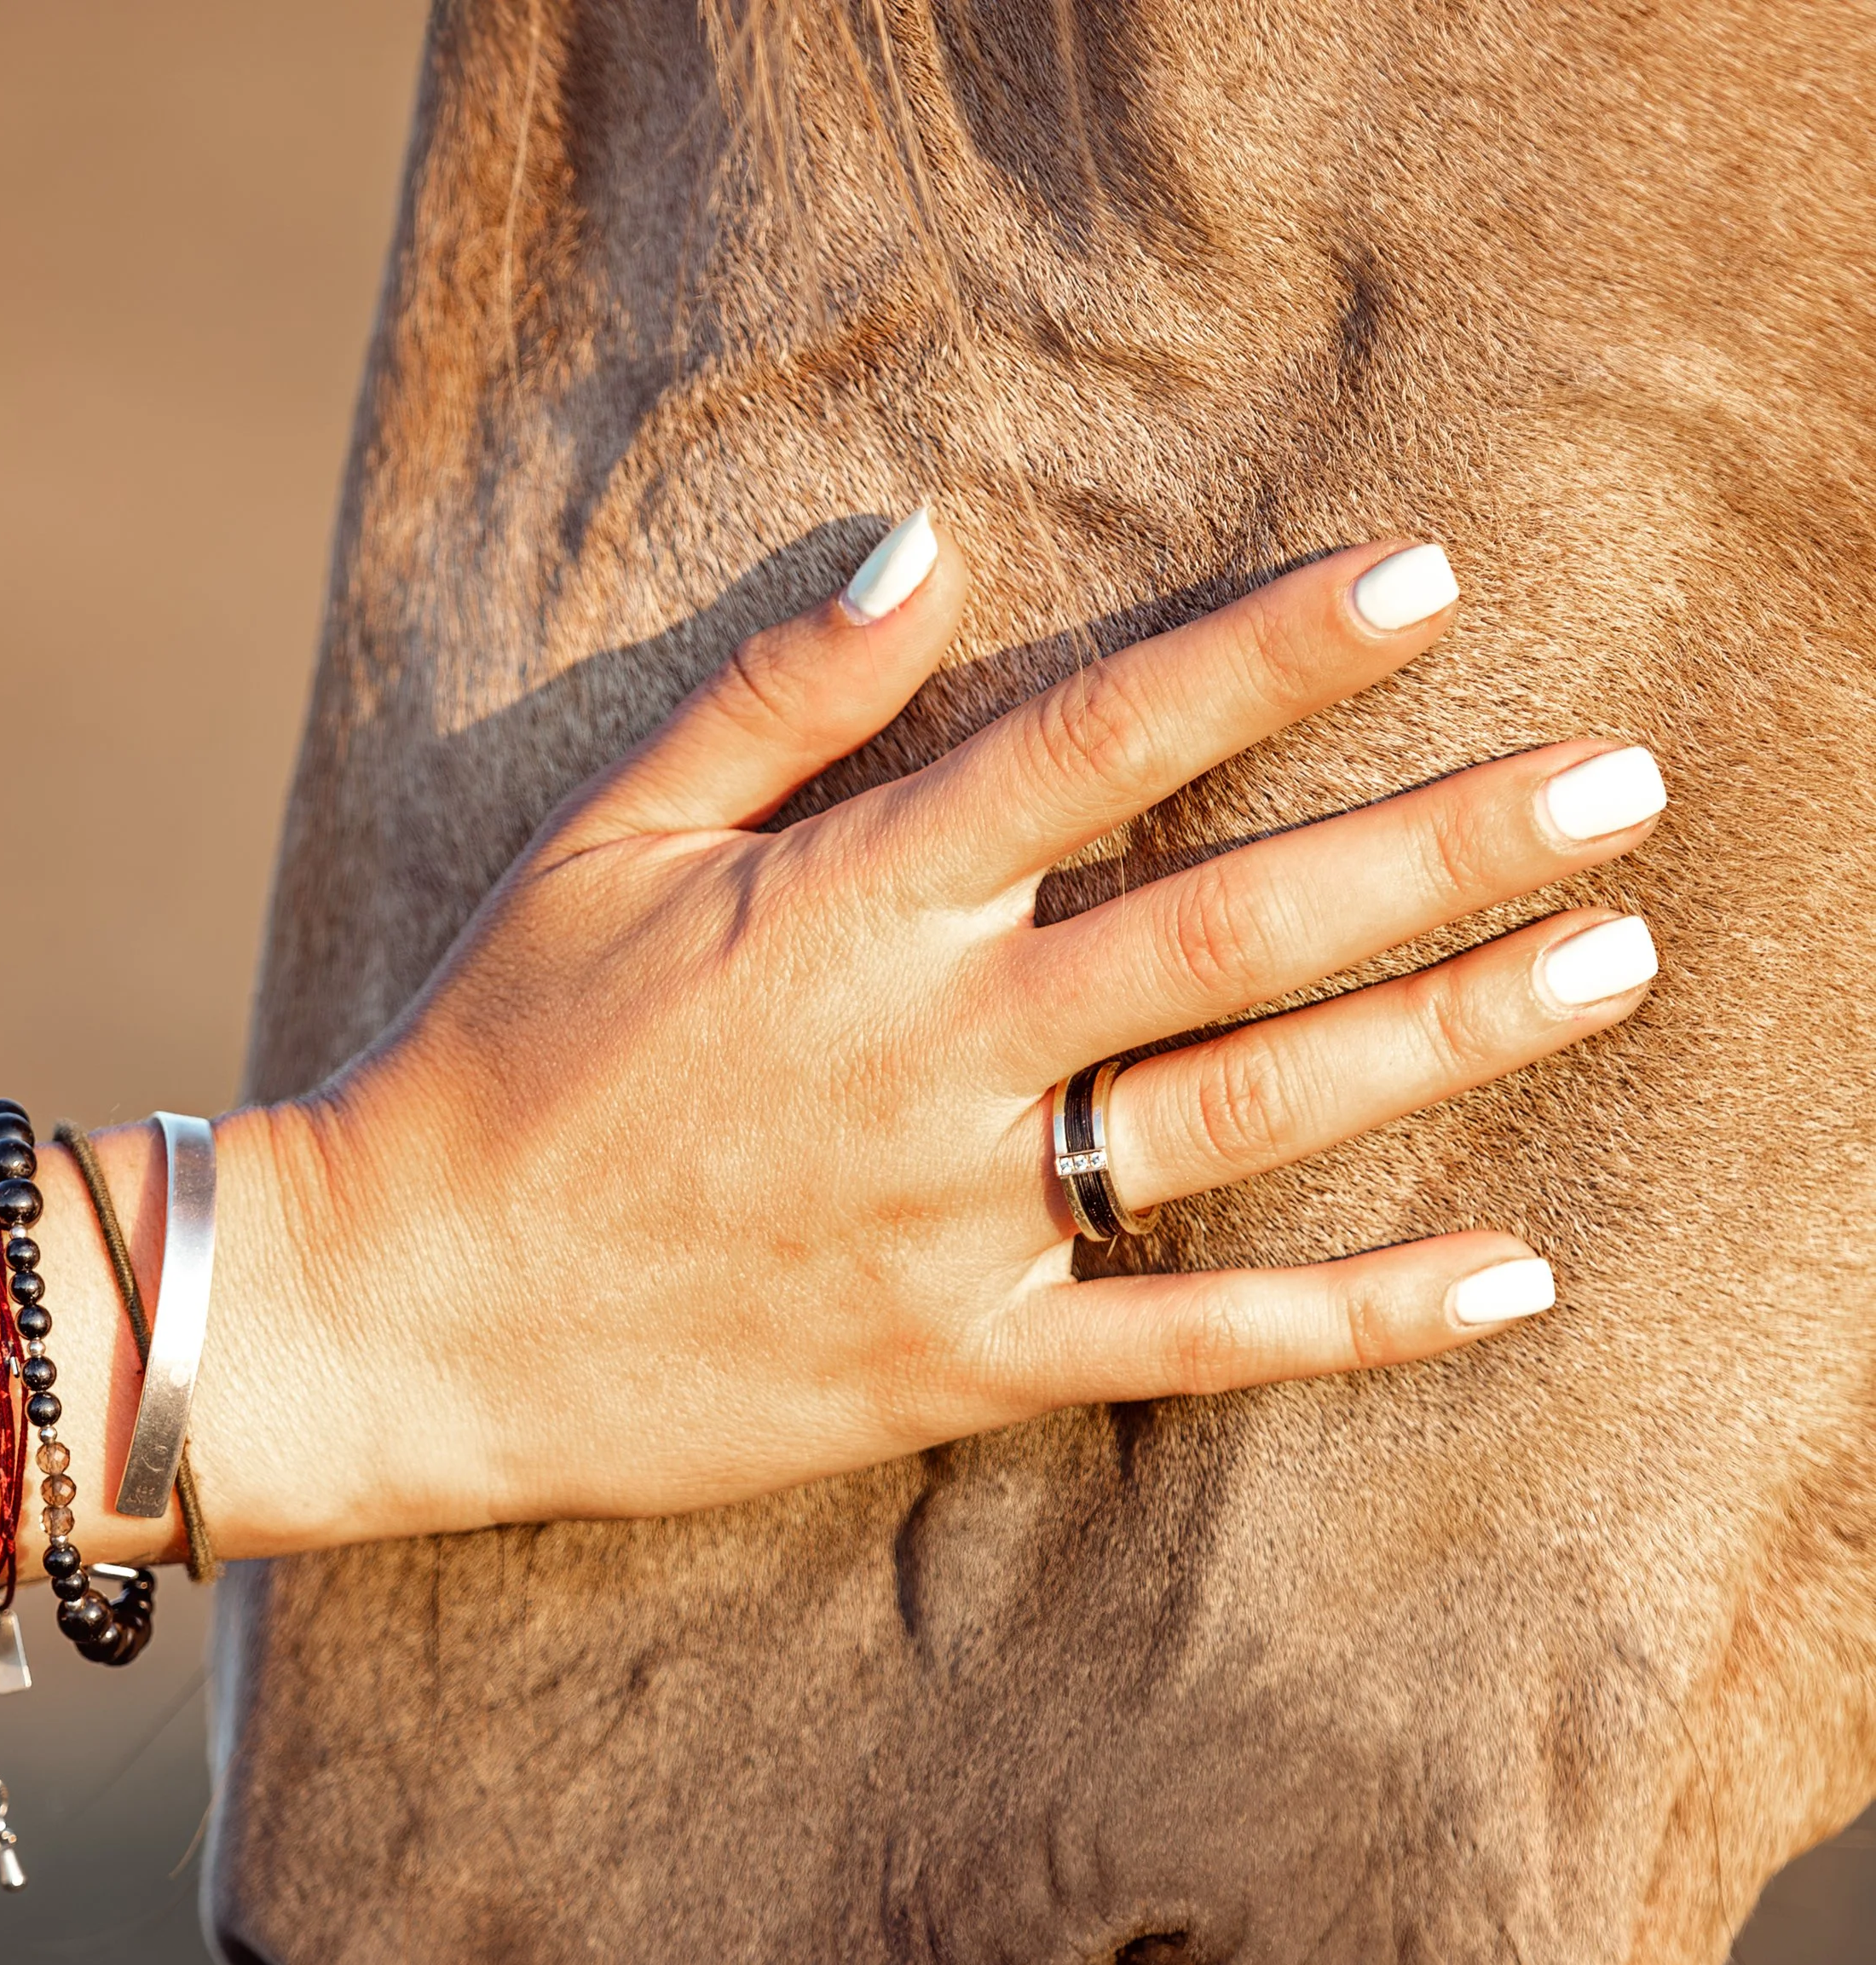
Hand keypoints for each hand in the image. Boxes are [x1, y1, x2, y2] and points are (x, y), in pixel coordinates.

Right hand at [294, 515, 1662, 1540]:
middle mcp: (932, 1048)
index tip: (1426, 581)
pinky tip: (1510, 1273)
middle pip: (1234, 925)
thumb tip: (926, 544)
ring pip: (1247, 1113)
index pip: (1101, 742)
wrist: (402, 1317)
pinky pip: (1195, 1345)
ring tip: (1610, 965)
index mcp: (849, 903)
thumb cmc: (492, 1063)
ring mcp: (959, 1215)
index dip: (1273, 654)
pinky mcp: (964, 1362)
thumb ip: (770, 696)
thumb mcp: (603, 843)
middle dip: (1442, 843)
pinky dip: (1358, 1317)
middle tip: (1620, 785)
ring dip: (1443, 1033)